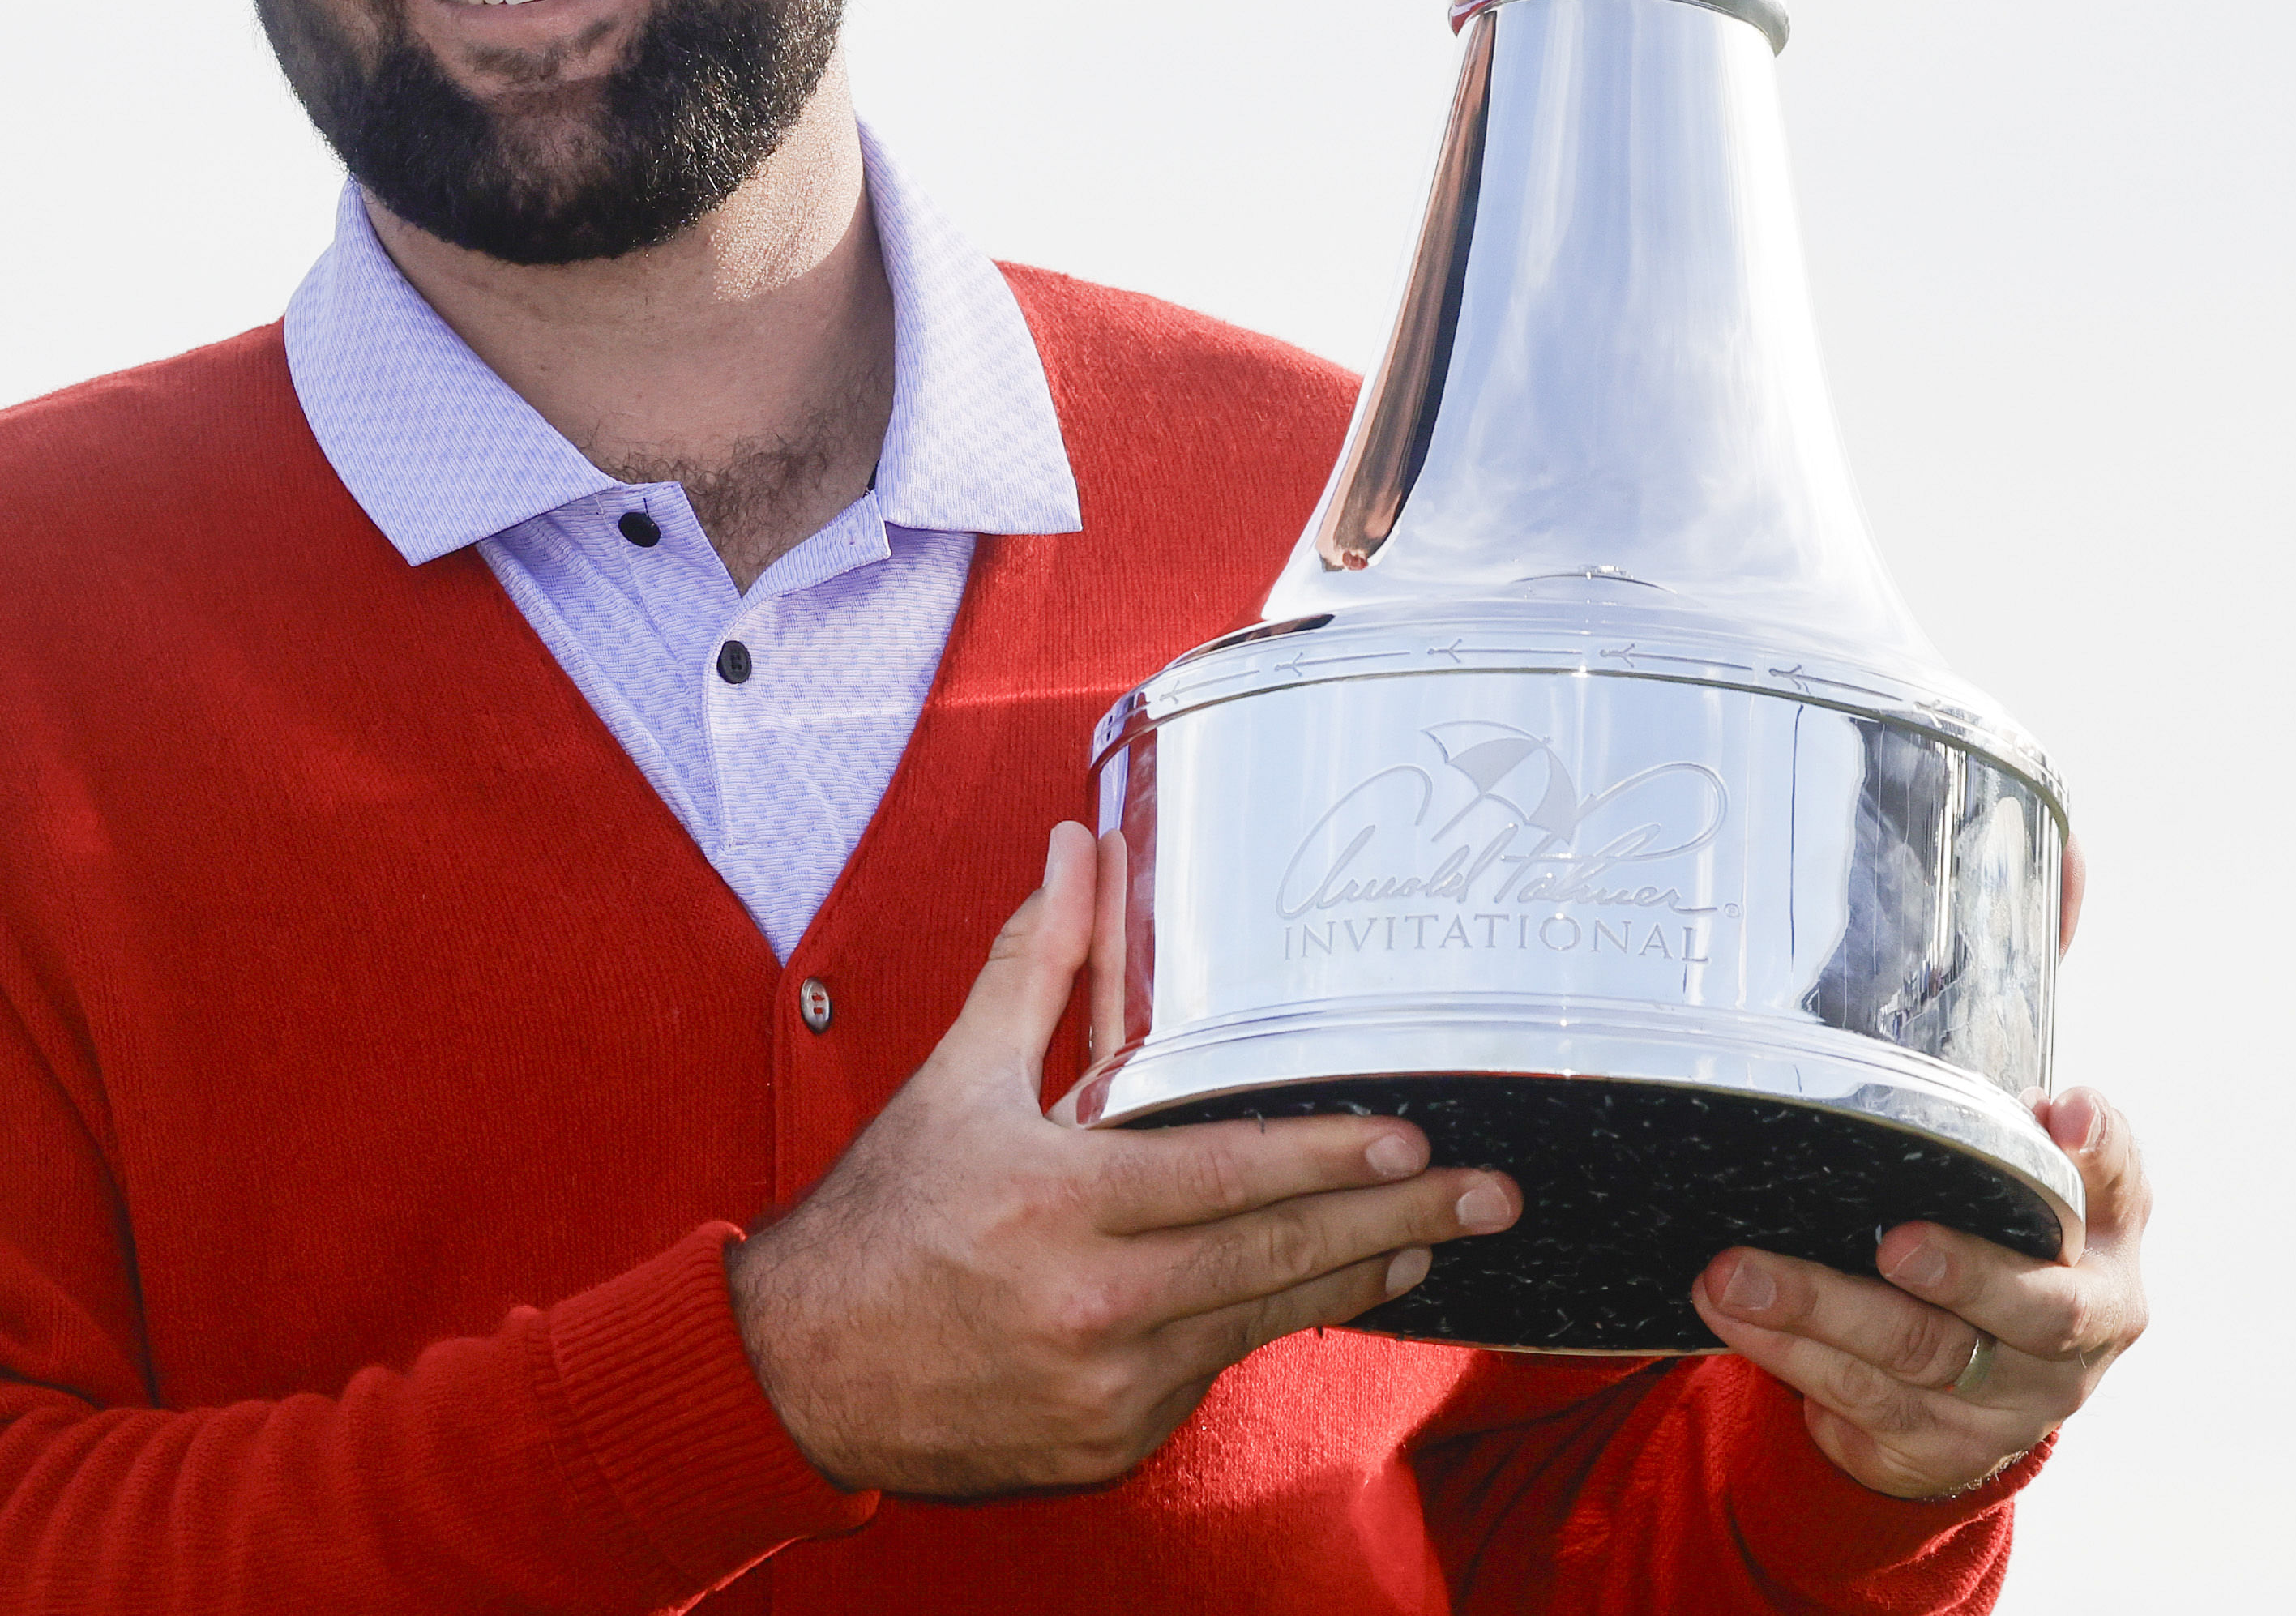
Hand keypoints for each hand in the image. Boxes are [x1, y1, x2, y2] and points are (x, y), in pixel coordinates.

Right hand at [726, 822, 1520, 1494]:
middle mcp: (1093, 1306)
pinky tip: (1308, 1292)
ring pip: (1262, 1324)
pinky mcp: (1112, 1444)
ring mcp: (1110, 1389)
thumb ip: (1035, 965)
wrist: (803, 1373)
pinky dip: (1258, 1329)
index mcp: (1057, 1204)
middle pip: (1280, 1260)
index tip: (1412, 1140)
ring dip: (1354, 1281)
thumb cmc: (884, 1218)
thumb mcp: (954, 1080)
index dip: (1330, 1159)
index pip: (1229, 1176)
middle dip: (1402, 1226)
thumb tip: (1078, 849)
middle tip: (1492, 1198)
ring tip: (1428, 1244)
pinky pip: (1211, 1375)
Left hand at [1687, 1087, 2150, 1498]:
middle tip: (1751, 1266)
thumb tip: (2071, 1113)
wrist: (2036, 1365)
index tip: (1896, 1241)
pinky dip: (1780, 1359)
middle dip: (1839, 1308)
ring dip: (1785, 1325)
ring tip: (1718, 1279)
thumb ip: (2094, 1152)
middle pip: (1936, 1348)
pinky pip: (1842, 1411)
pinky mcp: (1921, 1455)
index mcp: (2102, 1311)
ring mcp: (1980, 1430)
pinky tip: (1729, 1319)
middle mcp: (2047, 1385)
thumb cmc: (2053, 1249)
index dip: (1973, 1275)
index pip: (2048, 1304)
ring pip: (1871, 1380)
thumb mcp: (2096, 1202)